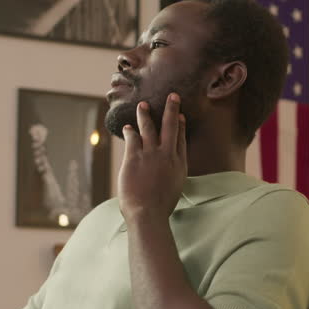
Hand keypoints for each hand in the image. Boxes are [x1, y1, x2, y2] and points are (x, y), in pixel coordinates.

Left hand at [118, 93, 186, 220]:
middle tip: (172, 96)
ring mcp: (151, 155)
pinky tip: (128, 127)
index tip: (180, 116)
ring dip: (145, 115)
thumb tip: (166, 172)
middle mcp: (167, 156)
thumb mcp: (174, 189)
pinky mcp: (134, 157)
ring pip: (148, 128)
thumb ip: (171, 175)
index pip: (181, 139)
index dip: (181, 126)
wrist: (148, 213)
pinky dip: (130, 131)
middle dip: (171, 109)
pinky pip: (132, 138)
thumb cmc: (160, 207)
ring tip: (142, 105)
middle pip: (170, 127)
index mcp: (179, 165)